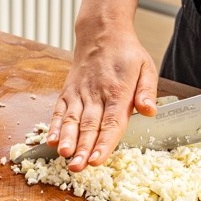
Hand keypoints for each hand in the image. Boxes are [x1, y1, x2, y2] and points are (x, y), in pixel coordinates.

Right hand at [47, 23, 157, 171]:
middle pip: (89, 125)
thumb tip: (149, 111)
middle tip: (78, 167)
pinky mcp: (68, 92)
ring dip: (67, 139)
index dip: (104, 143)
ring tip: (64, 155)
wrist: (101, 33)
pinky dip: (55, 126)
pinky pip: (60, 110)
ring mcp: (80, 93)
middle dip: (83, 148)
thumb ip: (147, 91)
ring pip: (72, 119)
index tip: (96, 160)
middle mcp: (96, 94)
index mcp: (118, 91)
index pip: (111, 122)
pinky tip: (51, 140)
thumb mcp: (146, 67)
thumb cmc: (126, 54)